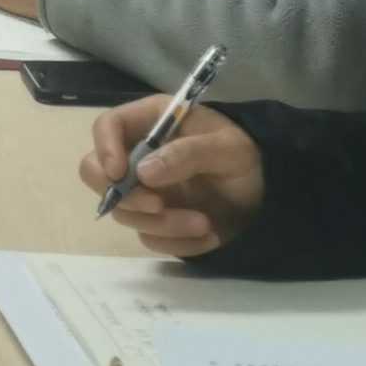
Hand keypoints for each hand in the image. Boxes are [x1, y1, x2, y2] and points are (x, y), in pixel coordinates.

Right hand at [75, 98, 265, 255]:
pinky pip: (149, 238)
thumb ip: (188, 154)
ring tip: (203, 223)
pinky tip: (208, 236)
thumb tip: (144, 173)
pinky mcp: (158, 221)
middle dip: (123, 195)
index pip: (107, 127)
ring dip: (161, 224)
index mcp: (152, 123)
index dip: (105, 148)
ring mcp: (145, 191)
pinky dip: (177, 242)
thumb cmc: (248, 157)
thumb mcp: (228, 148)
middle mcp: (139, 156)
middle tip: (157, 206)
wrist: (269, 194)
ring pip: (124, 212)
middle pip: (96, 172)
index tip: (119, 174)